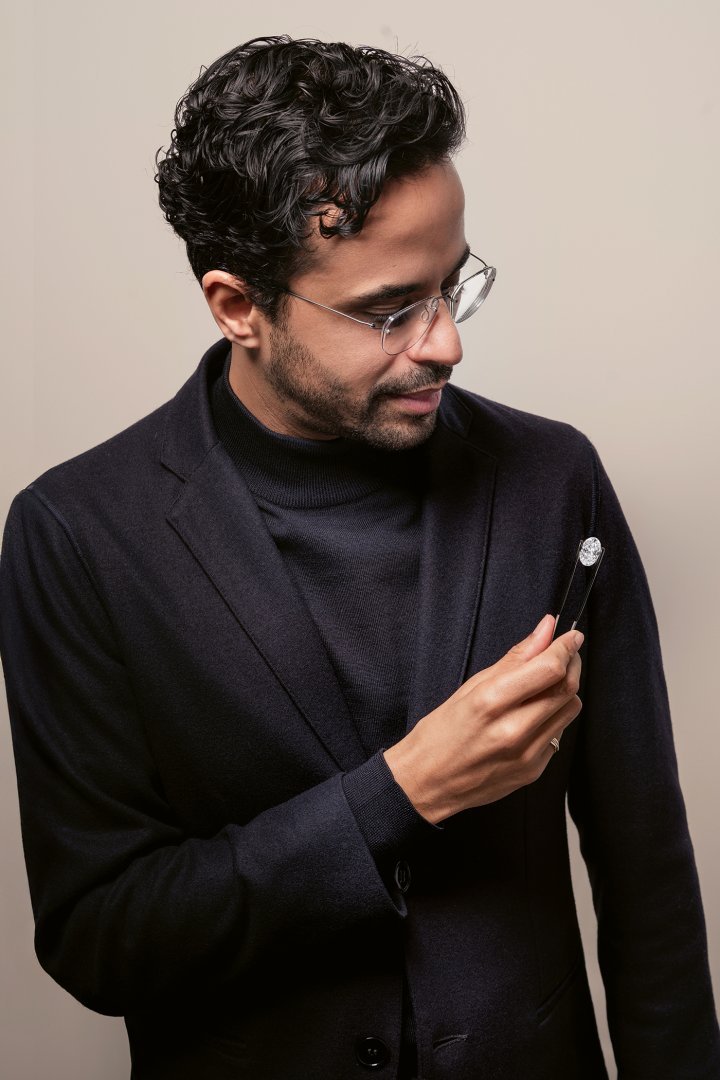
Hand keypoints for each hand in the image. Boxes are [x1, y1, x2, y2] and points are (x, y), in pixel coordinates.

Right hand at [383, 614, 582, 823]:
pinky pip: (559, 734)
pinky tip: (533, 716)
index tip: (572, 636)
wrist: (427, 783)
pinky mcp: (534, 770)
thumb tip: (545, 630)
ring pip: (569, 711)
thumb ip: (514, 659)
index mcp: (491, 702)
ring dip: (565, 691)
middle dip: (571, 664)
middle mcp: (513, 730)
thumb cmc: (440, 732)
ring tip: (545, 685)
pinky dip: (553, 717)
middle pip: (566, 688)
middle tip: (564, 654)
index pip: (549, 669)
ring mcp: (527, 754)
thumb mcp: (470, 687)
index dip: (566, 648)